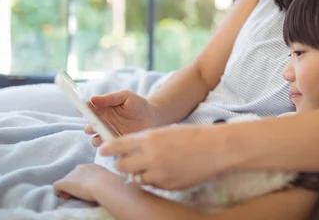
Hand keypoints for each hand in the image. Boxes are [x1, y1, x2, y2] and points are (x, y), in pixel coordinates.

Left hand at [53, 164, 109, 201]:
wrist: (102, 184)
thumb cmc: (108, 182)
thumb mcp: (106, 177)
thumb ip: (102, 178)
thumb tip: (103, 183)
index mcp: (90, 166)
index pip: (83, 174)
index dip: (83, 182)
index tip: (88, 189)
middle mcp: (79, 167)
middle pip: (73, 177)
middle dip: (75, 185)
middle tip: (82, 194)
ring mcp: (71, 174)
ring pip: (66, 182)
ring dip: (69, 189)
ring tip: (76, 197)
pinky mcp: (64, 182)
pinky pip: (57, 187)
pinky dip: (60, 193)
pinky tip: (68, 197)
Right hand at [85, 90, 159, 146]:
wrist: (153, 118)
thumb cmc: (139, 105)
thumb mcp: (125, 96)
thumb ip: (110, 98)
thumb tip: (92, 99)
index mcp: (102, 110)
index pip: (88, 111)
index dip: (83, 110)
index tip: (83, 109)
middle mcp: (103, 124)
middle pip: (89, 128)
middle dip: (89, 127)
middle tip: (94, 126)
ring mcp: (109, 135)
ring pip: (95, 140)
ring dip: (97, 139)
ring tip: (103, 136)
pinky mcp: (117, 145)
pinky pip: (108, 149)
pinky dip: (108, 148)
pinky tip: (113, 144)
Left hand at [99, 123, 231, 189]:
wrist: (215, 149)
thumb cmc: (192, 136)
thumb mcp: (165, 131)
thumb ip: (145, 140)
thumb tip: (128, 150)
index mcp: (149, 138)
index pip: (117, 145)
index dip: (107, 148)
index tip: (103, 150)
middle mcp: (150, 156)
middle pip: (122, 166)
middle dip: (121, 164)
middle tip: (126, 161)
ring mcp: (158, 173)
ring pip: (136, 178)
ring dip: (138, 173)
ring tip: (149, 166)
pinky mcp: (167, 185)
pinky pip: (152, 185)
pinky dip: (153, 179)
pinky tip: (164, 171)